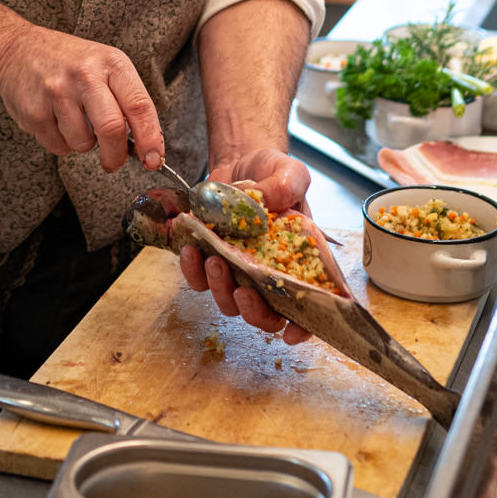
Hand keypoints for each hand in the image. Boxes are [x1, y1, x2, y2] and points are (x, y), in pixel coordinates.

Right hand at [0, 24, 164, 172]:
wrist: (16, 49)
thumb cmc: (68, 62)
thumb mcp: (104, 65)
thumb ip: (125, 99)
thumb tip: (145, 145)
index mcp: (111, 63)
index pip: (139, 105)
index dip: (151, 138)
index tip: (154, 159)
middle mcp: (85, 75)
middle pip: (112, 129)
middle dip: (116, 156)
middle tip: (113, 162)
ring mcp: (57, 92)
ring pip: (83, 143)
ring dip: (83, 144)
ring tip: (74, 121)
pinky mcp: (34, 111)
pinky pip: (58, 147)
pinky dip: (61, 143)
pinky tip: (54, 120)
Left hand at [177, 147, 313, 344]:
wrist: (242, 162)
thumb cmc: (274, 173)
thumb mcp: (291, 172)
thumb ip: (288, 185)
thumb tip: (270, 203)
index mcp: (299, 260)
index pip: (307, 304)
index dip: (301, 327)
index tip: (290, 334)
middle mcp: (269, 273)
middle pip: (264, 314)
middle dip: (252, 312)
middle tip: (242, 290)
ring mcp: (238, 270)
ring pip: (227, 301)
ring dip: (219, 289)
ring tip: (214, 260)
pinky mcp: (211, 259)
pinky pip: (198, 278)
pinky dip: (192, 270)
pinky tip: (189, 249)